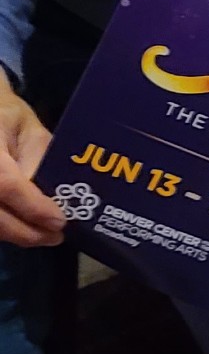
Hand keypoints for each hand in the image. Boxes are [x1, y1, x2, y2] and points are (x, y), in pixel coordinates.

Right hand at [0, 72, 63, 248]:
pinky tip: (24, 228)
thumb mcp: (29, 128)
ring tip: (45, 235)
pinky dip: (6, 229)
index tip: (59, 221)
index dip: (33, 207)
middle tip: (56, 236)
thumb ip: (40, 158)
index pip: (7, 184)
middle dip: (27, 231)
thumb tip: (54, 196)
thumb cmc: (5, 117)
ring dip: (16, 234)